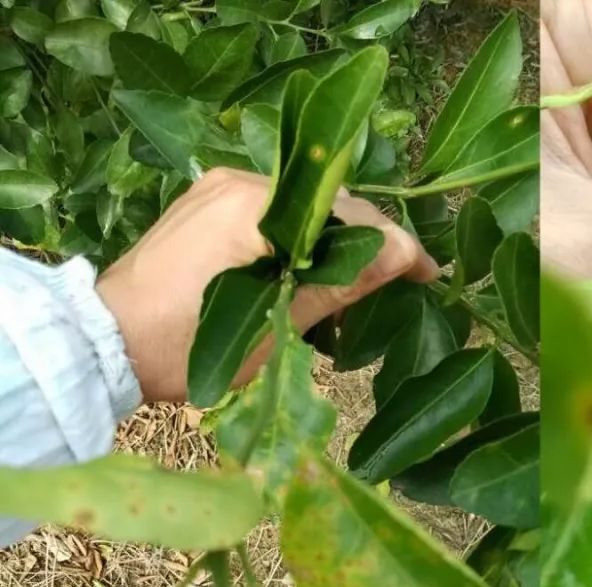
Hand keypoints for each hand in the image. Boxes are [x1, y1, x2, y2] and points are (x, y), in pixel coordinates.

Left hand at [96, 167, 438, 403]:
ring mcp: (219, 187)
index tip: (430, 275)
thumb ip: (343, 281)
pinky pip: (274, 213)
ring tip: (355, 287)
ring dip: (333, 244)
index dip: (397, 247)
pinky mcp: (205, 201)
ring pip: (304, 210)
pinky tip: (308, 274)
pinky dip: (299, 241)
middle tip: (398, 285)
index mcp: (261, 207)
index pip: (352, 217)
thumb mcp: (278, 323)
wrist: (106, 342)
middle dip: (367, 245)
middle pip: (330, 207)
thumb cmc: (190, 345)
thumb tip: (404, 256)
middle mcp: (242, 180)